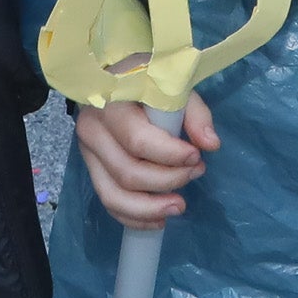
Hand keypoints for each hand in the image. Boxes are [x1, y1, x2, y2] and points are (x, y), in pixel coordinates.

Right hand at [74, 93, 218, 226]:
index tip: (196, 156)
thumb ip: (194, 113)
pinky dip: (134, 218)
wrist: (113, 77)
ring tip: (179, 207)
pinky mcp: (91, 168)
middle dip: (168, 181)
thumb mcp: (174, 87)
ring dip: (150, 208)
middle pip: (128, 173)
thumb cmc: (147, 79)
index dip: (170, 156)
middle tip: (196, 173)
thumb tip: (210, 144)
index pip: (138, 141)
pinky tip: (158, 220)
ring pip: (113, 195)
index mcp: (111, 104)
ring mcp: (88, 153)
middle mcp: (92, 130)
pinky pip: (108, 202)